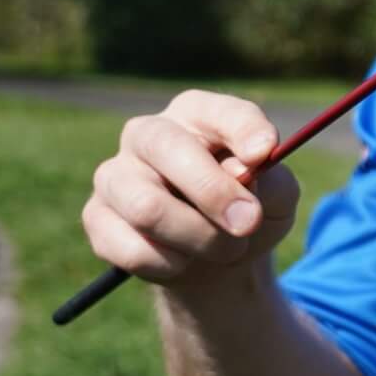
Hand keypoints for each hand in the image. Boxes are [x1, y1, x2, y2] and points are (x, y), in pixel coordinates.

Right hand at [82, 90, 300, 287]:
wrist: (217, 257)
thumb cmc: (249, 209)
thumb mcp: (278, 197)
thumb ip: (272, 182)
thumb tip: (243, 172)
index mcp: (197, 114)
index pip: (217, 110)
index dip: (241, 129)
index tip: (263, 154)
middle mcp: (147, 134)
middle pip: (167, 148)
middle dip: (213, 192)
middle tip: (248, 223)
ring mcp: (114, 175)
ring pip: (147, 207)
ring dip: (199, 238)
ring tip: (227, 250)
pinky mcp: (97, 218)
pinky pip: (131, 248)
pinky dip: (171, 265)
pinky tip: (185, 260)